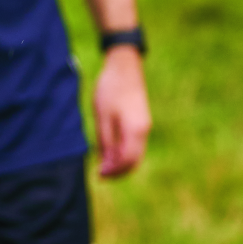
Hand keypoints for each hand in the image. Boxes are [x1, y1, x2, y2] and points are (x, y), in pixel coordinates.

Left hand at [93, 47, 150, 177]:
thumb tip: (106, 164)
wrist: (124, 68)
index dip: (113, 172)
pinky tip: (109, 150)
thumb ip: (105, 141)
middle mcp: (143, 131)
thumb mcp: (102, 116)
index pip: (127, 161)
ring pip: (135, 154)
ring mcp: (144, 127)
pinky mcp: (141, 122)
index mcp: (135, 130)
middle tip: (100, 175)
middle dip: (118, 171)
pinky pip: (134, 145)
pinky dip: (123, 152)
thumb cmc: (110, 89)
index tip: (98, 175)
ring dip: (121, 163)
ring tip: (102, 164)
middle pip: (134, 161)